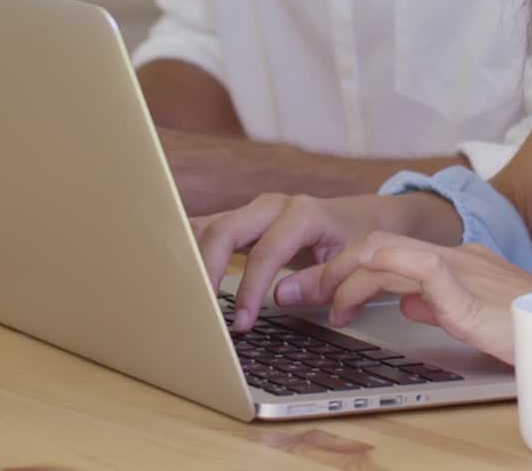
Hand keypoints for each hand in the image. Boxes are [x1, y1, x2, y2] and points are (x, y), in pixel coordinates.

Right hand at [192, 191, 409, 332]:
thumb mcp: (351, 261)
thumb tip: (280, 297)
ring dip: (191, 257)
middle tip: (200, 312)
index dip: (249, 289)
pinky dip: (189, 249)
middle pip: (225, 230)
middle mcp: (271, 206)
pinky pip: (208, 230)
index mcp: (301, 214)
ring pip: (210, 226)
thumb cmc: (355, 240)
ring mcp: (252, 211)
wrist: (357, 217)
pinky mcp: (242, 222)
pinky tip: (174, 272)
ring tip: (177, 293)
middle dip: (207, 270)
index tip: (240, 324)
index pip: (265, 252)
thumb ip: (320, 281)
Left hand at [281, 233, 531, 363]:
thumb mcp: (474, 315)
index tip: (321, 289)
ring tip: (316, 299)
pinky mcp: (464, 288)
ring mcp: (458, 267)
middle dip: (333, 266)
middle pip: (377, 245)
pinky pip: (413, 269)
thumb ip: (437, 303)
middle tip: (299, 290)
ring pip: (384, 252)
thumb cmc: (531, 331)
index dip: (350, 267)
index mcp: (454, 262)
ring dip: (342, 275)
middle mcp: (452, 256)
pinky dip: (376, 277)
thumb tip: (404, 301)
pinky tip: (356, 296)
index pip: (390, 252)